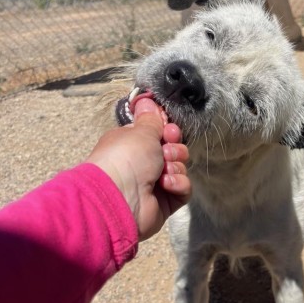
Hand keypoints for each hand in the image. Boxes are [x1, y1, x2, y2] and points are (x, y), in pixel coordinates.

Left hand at [87, 98, 190, 240]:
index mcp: (133, 145)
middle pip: (173, 150)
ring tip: (163, 172)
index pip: (158, 134)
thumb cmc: (126, 158)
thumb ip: (151, 119)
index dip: (167, 130)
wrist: (120, 197)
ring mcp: (155, 184)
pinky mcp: (167, 202)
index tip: (168, 130)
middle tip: (166, 151)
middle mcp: (143, 164)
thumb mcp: (141, 132)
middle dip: (174, 148)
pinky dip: (178, 185)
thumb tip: (147, 100)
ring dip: (175, 167)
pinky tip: (166, 185)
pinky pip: (183, 188)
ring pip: (180, 168)